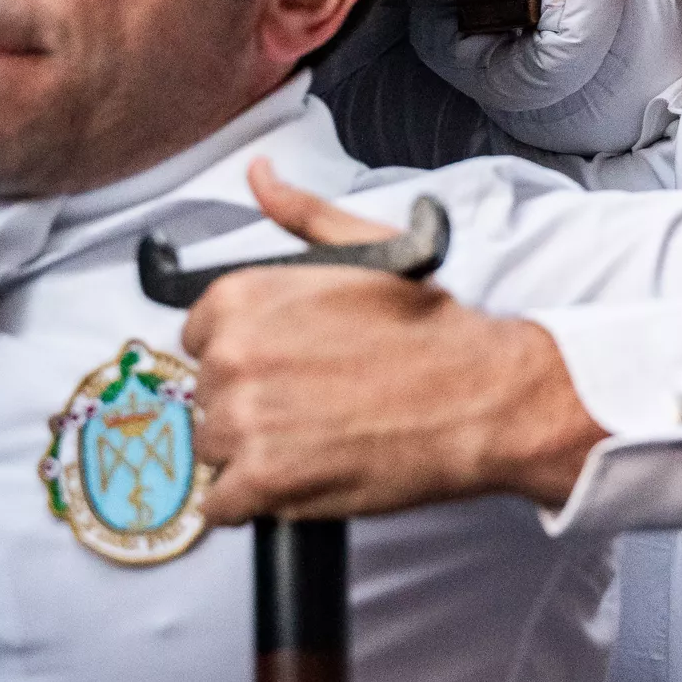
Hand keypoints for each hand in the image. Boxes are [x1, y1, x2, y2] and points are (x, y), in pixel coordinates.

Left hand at [181, 160, 607, 523]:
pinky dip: (256, 502)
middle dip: (251, 404)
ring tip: (314, 443)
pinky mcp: (264, 481)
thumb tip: (260, 175)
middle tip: (312, 404)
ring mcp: (244, 421)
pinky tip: (302, 481)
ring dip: (253, 454)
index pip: (201, 338)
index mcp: (242, 296)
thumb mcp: (366, 248)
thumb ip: (300, 214)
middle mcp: (232, 355)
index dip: (247, 356)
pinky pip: (223, 506)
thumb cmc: (430, 330)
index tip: (285, 365)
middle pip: (207, 396)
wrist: (480, 397)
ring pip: (214, 449)